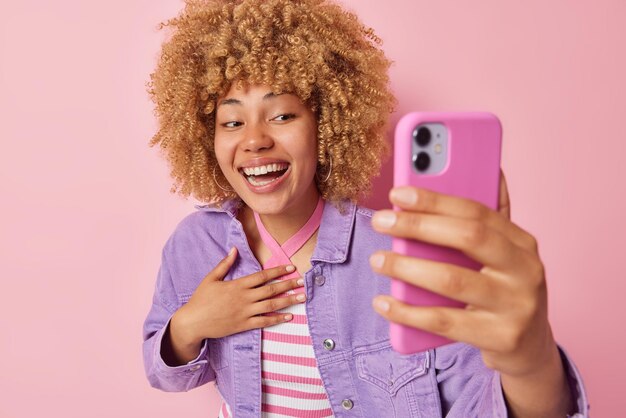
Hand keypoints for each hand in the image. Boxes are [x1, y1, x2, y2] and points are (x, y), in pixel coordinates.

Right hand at [165, 247, 304, 362]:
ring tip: (301, 298)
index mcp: (238, 285)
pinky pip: (264, 321)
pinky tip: (289, 317)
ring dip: (288, 301)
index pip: (263, 276)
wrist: (193, 322)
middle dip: (288, 285)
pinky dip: (277, 319)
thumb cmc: (201, 299)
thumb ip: (225, 264)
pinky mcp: (244, 325)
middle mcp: (244, 298)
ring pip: (271, 305)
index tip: (291, 268)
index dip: (278, 271)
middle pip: (271, 290)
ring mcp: (245, 312)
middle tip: (302, 282)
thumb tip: (234, 249)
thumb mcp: (211, 278)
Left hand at [369, 172, 556, 378]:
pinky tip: (383, 302)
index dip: (435, 199)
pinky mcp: (500, 337)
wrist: (530, 347)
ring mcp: (516, 306)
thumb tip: (487, 170)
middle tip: (380, 221)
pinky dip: (407, 312)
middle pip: (468, 238)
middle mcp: (526, 270)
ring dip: (406, 267)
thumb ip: (487, 220)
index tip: (398, 192)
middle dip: (418, 226)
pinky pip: (443, 322)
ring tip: (377, 259)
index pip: (476, 211)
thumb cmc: (504, 291)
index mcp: (522, 242)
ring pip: (452, 280)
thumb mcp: (503, 254)